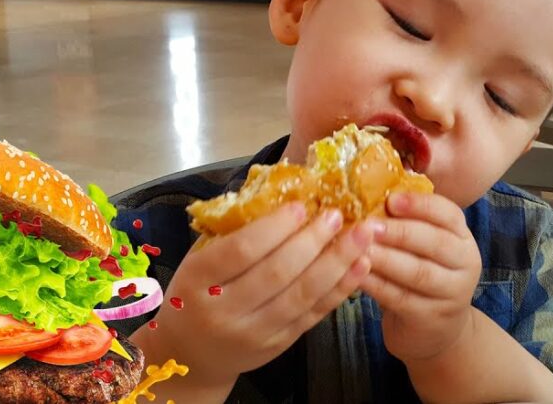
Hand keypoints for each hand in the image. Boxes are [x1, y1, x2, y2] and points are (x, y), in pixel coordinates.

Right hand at [142, 203, 376, 386]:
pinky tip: (359, 266)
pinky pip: (313, 315)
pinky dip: (340, 289)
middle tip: (336, 215)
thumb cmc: (196, 294)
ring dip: (336, 264)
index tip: (301, 205)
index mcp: (197, 281)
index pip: (241, 251)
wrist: (192, 356)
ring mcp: (253, 332)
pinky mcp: (278, 346)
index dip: (274, 227)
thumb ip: (232, 235)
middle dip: (312, 242)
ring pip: (301, 296)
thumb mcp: (197, 262)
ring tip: (360, 237)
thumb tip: (282, 196)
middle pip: (276, 274)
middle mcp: (224, 311)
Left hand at [360, 193, 481, 361]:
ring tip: (359, 249)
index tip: (391, 199)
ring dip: (387, 259)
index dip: (420, 205)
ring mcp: (452, 293)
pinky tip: (357, 276)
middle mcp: (465, 263)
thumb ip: (407, 224)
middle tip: (368, 225)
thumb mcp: (423, 248)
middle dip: (400, 231)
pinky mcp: (432, 317)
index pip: (448, 214)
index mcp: (462, 237)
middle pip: (435, 242)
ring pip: (418, 272)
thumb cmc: (422, 276)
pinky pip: (401, 298)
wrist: (436, 330)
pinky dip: (377, 285)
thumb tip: (368, 195)